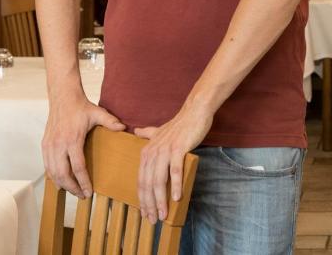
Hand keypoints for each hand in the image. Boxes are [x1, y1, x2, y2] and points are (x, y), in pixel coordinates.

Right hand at [42, 92, 124, 198]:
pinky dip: (53, 176)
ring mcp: (49, 146)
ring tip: (73, 191)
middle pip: (63, 174)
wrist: (63, 98)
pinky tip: (61, 182)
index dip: (83, 182)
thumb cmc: (81, 107)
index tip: (89, 192)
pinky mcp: (45, 145)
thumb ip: (110, 121)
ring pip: (53, 173)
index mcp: (72, 140)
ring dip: (63, 184)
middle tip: (82, 196)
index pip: (78, 167)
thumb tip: (124, 128)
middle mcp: (58, 145)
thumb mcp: (98, 113)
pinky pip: (47, 166)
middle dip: (72, 188)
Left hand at [134, 105, 211, 223]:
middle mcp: (152, 152)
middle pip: (148, 184)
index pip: (141, 181)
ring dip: (161, 200)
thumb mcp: (159, 130)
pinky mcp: (178, 149)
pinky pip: (175, 171)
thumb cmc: (179, 125)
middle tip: (153, 220)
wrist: (194, 112)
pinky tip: (177, 198)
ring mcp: (165, 151)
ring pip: (159, 180)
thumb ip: (147, 133)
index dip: (143, 199)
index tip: (146, 214)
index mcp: (146, 152)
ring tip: (164, 214)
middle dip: (149, 204)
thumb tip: (137, 131)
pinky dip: (175, 185)